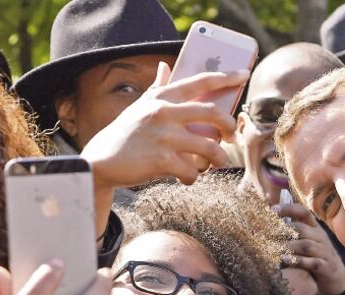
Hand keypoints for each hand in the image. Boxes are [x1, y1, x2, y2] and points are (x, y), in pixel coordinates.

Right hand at [83, 62, 247, 189]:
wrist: (100, 162)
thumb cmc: (123, 135)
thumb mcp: (138, 107)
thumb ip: (155, 88)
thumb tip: (164, 66)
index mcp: (161, 98)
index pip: (200, 81)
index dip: (225, 77)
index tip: (243, 75)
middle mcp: (164, 113)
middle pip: (213, 113)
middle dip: (229, 127)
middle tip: (231, 137)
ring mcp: (165, 137)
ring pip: (209, 148)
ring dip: (215, 160)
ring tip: (211, 164)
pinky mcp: (163, 161)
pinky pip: (193, 171)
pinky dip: (193, 178)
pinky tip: (185, 178)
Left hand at [276, 203, 344, 294]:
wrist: (336, 276)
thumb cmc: (315, 255)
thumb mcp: (307, 240)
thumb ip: (292, 230)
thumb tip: (270, 220)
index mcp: (315, 227)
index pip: (303, 212)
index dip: (288, 209)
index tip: (272, 210)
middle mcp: (320, 237)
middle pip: (302, 229)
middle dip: (284, 230)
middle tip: (267, 234)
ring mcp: (324, 252)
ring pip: (306, 245)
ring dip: (289, 247)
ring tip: (273, 249)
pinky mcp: (324, 267)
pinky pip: (313, 262)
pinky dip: (299, 261)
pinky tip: (286, 260)